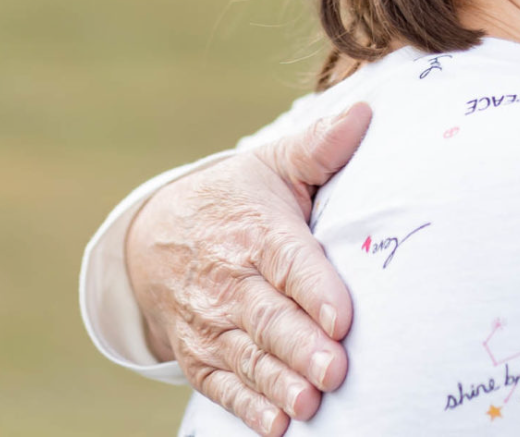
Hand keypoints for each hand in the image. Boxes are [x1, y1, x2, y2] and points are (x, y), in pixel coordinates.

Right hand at [126, 103, 371, 435]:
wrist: (154, 234)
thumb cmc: (236, 198)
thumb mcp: (272, 165)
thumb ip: (319, 147)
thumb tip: (364, 113)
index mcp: (256, 231)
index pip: (289, 262)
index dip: (315, 291)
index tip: (344, 318)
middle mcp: (230, 279)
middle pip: (268, 317)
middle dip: (301, 347)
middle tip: (335, 371)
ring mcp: (210, 321)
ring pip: (247, 356)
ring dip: (278, 383)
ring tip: (309, 404)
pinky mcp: (198, 354)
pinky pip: (222, 384)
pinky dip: (246, 406)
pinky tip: (276, 424)